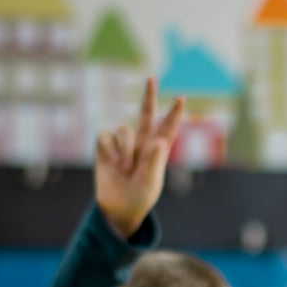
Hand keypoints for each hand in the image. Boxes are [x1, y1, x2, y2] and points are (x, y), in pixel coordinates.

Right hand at [96, 81, 186, 239]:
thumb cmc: (139, 197)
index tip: (182, 98)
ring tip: (125, 168)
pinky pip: (105, 135)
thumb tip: (160, 142)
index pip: (168, 128)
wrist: (118, 209)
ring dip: (124, 148)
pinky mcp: (105, 148)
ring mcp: (123, 145)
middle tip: (151, 78)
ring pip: (124, 129)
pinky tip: (112, 162)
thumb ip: (154, 163)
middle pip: (145, 114)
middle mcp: (141, 143)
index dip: (174, 114)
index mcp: (158, 150)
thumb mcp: (149, 183)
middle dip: (148, 96)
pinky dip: (110, 148)